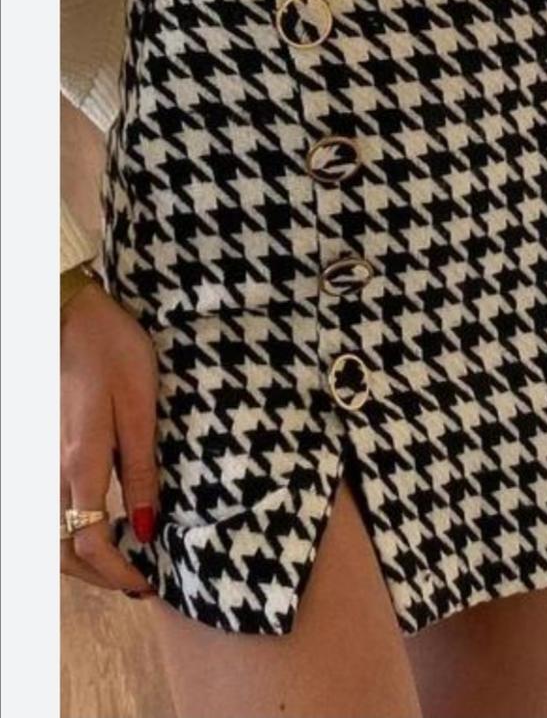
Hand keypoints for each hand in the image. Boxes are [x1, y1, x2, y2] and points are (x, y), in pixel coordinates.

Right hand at [60, 281, 158, 596]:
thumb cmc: (113, 354)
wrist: (73, 318)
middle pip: (60, 549)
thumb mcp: (140, 409)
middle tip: (136, 581)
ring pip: (50, 532)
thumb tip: (145, 527)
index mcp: (80, 463)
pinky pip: (52, 508)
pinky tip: (104, 525)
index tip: (147, 583)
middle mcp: (53, 471)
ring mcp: (44, 461)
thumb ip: (140, 470)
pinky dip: (73, 531)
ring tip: (122, 560)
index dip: (116, 572)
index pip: (89, 542)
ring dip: (82, 558)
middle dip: (96, 576)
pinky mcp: (47, 450)